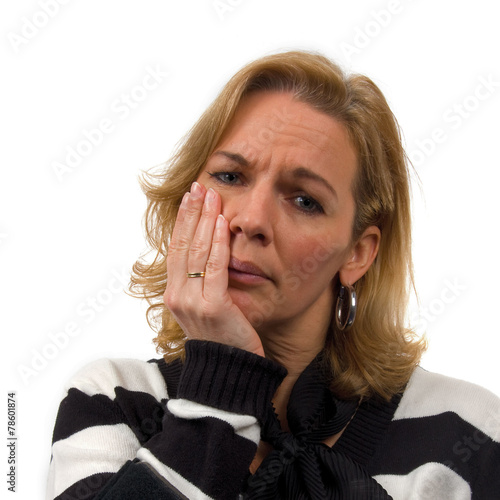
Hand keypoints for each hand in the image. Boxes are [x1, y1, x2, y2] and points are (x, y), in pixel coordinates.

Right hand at [164, 182, 264, 356]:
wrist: (229, 371)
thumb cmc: (221, 337)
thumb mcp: (204, 306)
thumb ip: (201, 281)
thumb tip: (208, 252)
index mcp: (174, 293)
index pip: (176, 248)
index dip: (182, 221)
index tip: (190, 198)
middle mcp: (177, 295)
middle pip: (182, 244)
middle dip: (192, 213)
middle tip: (199, 187)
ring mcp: (192, 302)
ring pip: (196, 251)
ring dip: (204, 220)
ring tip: (211, 196)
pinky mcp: (212, 307)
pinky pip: (214, 267)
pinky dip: (217, 243)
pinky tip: (222, 223)